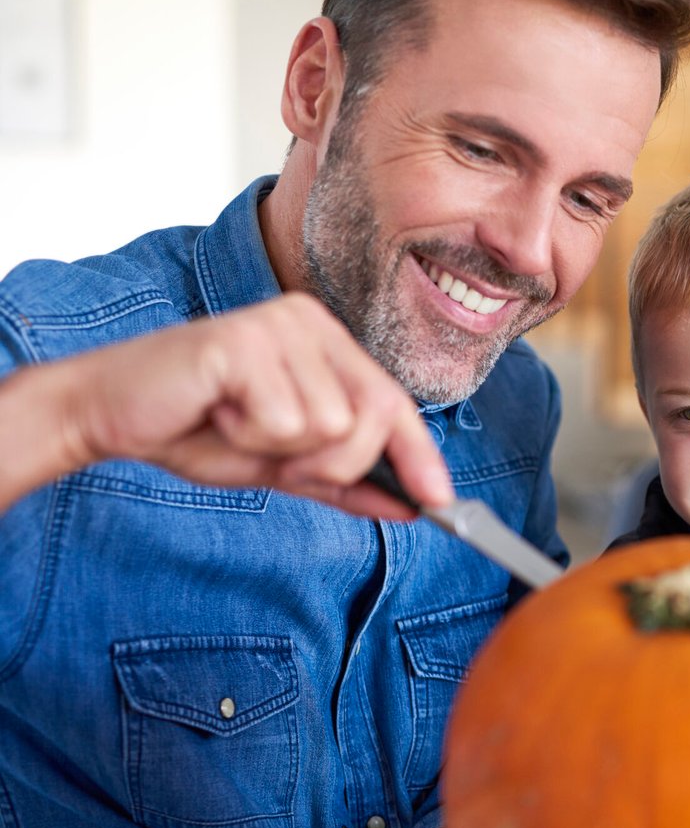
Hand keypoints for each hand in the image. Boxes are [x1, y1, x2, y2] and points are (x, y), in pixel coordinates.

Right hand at [39, 293, 452, 516]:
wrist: (111, 414)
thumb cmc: (198, 429)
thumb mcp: (287, 465)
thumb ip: (351, 481)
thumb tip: (414, 504)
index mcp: (327, 341)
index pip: (394, 404)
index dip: (419, 457)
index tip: (440, 502)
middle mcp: (309, 322)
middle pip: (373, 418)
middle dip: (336, 463)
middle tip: (276, 454)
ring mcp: (278, 326)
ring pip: (331, 427)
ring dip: (281, 450)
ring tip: (237, 424)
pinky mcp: (243, 340)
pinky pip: (284, 420)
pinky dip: (249, 436)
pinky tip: (217, 412)